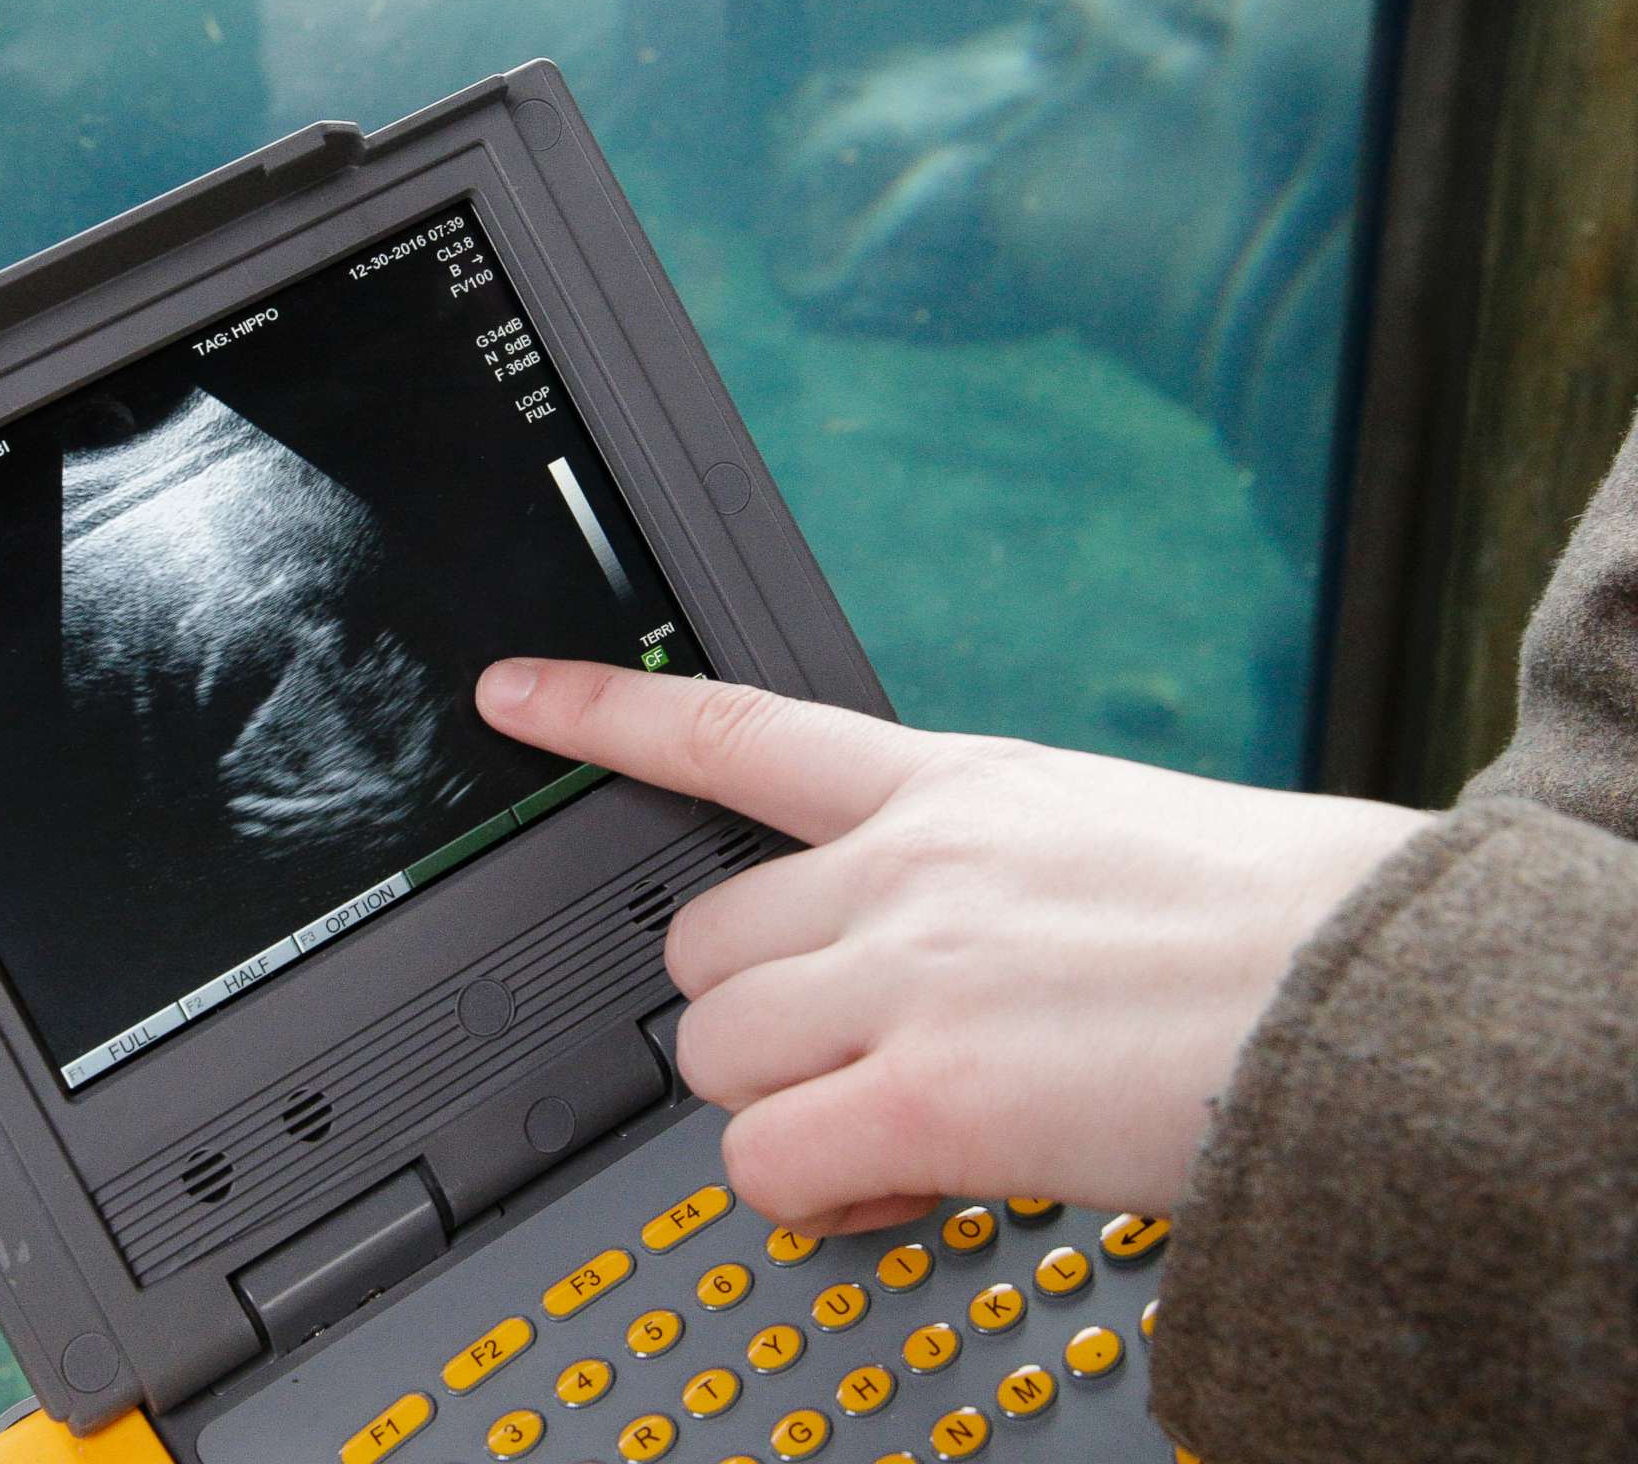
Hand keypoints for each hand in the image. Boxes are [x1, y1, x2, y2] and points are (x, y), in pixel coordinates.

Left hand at [474, 657, 1429, 1233]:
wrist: (1384, 992)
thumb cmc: (1288, 924)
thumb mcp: (1106, 837)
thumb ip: (982, 874)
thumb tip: (940, 956)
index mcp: (951, 787)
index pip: (736, 728)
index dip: (602, 711)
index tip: (509, 694)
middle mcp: (903, 869)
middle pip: (698, 945)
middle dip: (756, 1020)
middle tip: (853, 1067)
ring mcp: (904, 975)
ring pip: (716, 1053)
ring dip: (782, 1109)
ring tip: (891, 1136)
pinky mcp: (925, 1092)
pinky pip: (764, 1161)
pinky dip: (809, 1199)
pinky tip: (892, 1194)